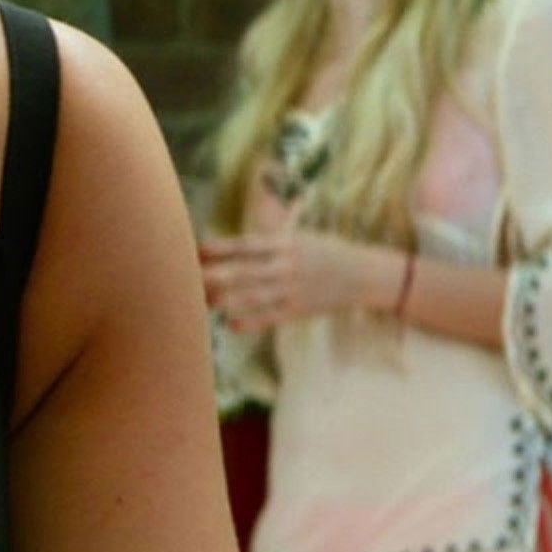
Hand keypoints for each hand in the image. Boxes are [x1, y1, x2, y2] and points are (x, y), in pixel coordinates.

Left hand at [201, 228, 392, 332]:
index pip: (246, 246)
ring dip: (226, 301)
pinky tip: (230, 324)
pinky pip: (271, 317)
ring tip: (203, 303)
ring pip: (254, 297)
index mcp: (285, 244)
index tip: (196, 250)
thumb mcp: (298, 235)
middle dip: (215, 276)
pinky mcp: (300, 310)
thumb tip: (232, 226)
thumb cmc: (324, 250)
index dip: (220, 248)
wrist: (363, 274)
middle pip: (245, 272)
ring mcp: (294, 290)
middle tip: (188, 279)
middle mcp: (287, 266)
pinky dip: (251, 322)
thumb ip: (268, 233)